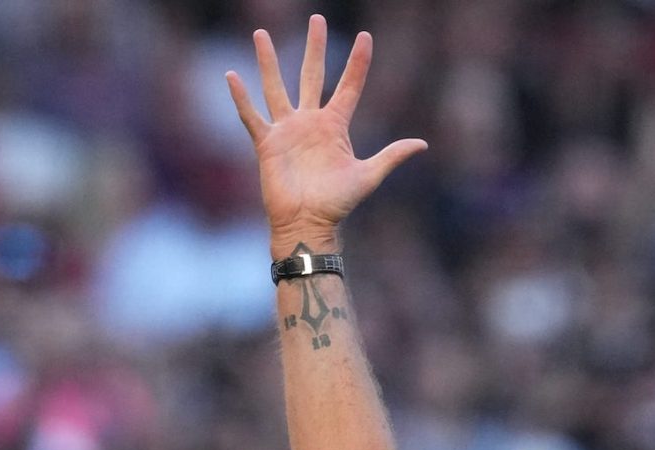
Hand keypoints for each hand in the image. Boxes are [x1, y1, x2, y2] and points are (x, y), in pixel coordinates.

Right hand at [227, 15, 426, 260]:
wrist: (308, 224)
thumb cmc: (337, 204)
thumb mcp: (368, 176)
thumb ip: (392, 156)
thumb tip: (422, 144)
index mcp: (335, 126)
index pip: (349, 86)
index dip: (358, 62)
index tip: (366, 37)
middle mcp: (310, 122)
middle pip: (312, 74)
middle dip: (315, 47)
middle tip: (317, 19)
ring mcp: (287, 130)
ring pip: (276, 87)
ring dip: (269, 61)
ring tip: (261, 34)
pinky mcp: (267, 144)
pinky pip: (251, 116)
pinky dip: (241, 98)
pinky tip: (231, 76)